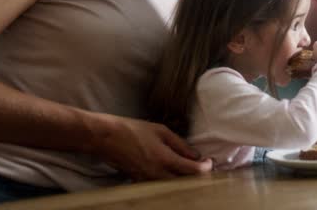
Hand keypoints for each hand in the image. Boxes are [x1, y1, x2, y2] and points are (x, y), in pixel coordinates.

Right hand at [90, 114, 211, 180]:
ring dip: (183, 180)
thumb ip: (180, 144)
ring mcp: (147, 180)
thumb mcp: (161, 131)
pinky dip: (169, 182)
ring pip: (172, 187)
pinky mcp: (139, 182)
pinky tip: (172, 173)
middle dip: (196, 177)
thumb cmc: (133, 130)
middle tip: (203, 167)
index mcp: (164, 159)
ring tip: (190, 170)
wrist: (106, 138)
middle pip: (184, 183)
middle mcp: (157, 174)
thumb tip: (196, 155)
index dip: (205, 168)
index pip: (192, 170)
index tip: (209, 162)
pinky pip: (159, 186)